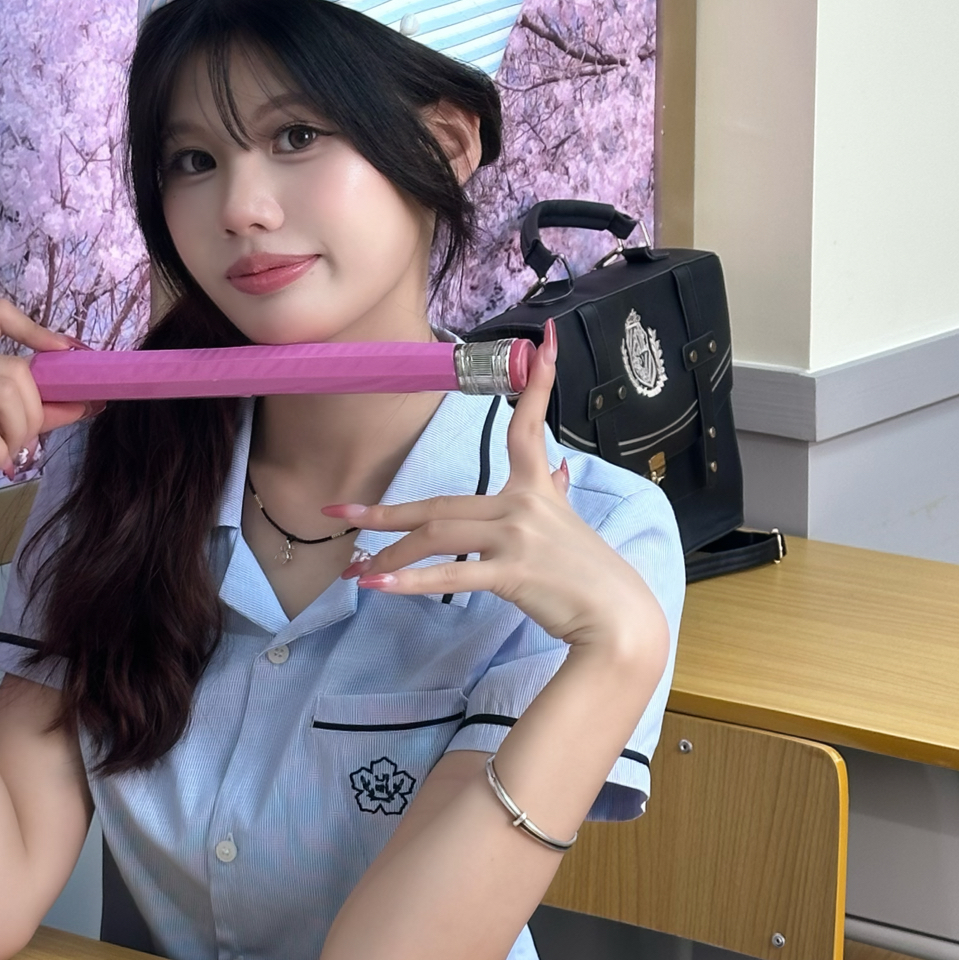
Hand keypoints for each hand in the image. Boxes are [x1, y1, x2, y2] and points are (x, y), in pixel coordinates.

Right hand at [0, 299, 83, 530]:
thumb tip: (86, 402)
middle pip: (13, 368)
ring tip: (13, 452)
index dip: (35, 328)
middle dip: (35, 409)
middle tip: (30, 441)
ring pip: (4, 392)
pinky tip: (1, 464)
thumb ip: (31, 410)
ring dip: (21, 431)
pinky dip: (1, 449)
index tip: (64, 354)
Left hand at [324, 322, 666, 659]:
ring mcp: (518, 538)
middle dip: (388, 513)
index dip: (534, 385)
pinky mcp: (514, 573)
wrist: (618, 618)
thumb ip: (556, 493)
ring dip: (391, 551)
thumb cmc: (591, 573)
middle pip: (441, 504)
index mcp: (536, 489)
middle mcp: (523, 506)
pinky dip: (411, 582)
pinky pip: (454, 575)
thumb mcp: (572, 525)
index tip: (540, 341)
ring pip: (439, 536)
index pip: (528, 428)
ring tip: (355, 568)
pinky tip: (378, 585)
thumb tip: (557, 468)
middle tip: (340, 514)